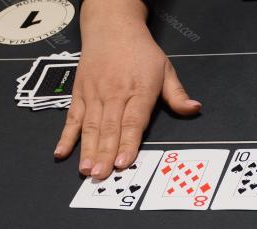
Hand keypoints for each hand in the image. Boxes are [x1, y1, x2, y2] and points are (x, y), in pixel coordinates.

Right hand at [54, 0, 200, 178]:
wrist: (111, 26)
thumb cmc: (140, 51)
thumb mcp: (165, 69)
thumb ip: (177, 94)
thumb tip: (195, 109)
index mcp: (138, 90)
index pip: (132, 121)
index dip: (127, 143)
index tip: (122, 162)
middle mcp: (114, 93)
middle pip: (109, 128)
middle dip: (105, 153)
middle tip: (101, 175)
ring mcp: (94, 94)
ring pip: (90, 126)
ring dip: (87, 149)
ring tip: (86, 170)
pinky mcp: (79, 93)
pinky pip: (72, 117)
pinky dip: (65, 136)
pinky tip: (61, 152)